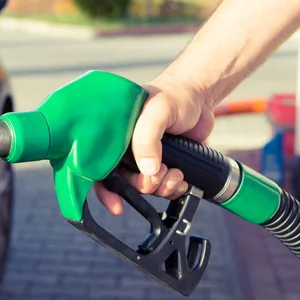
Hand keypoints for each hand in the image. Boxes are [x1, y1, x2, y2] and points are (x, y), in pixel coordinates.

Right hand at [94, 72, 215, 214]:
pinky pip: (163, 187)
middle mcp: (127, 148)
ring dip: (162, 187)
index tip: (117, 205)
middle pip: (125, 183)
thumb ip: (147, 138)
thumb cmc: (174, 95)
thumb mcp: (157, 111)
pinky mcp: (164, 163)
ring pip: (146, 187)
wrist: (201, 95)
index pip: (98, 167)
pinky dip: (173, 188)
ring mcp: (146, 157)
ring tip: (176, 173)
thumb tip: (148, 171)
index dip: (104, 190)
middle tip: (160, 173)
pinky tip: (182, 178)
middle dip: (144, 185)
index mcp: (115, 136)